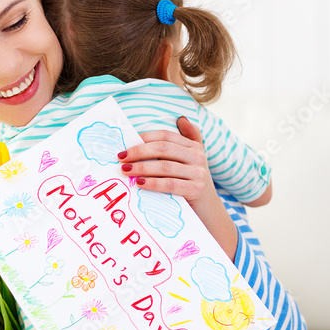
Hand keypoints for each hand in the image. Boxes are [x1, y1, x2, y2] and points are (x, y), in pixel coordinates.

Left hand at [118, 117, 238, 259]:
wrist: (209, 212)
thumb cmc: (192, 184)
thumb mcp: (192, 160)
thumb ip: (188, 139)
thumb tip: (181, 118)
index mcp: (194, 146)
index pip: (166, 136)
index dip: (145, 138)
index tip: (126, 144)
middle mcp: (197, 156)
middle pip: (163, 148)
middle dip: (139, 152)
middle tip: (121, 158)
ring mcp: (198, 173)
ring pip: (164, 166)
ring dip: (142, 167)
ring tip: (126, 171)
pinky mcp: (196, 190)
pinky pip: (170, 184)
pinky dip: (153, 183)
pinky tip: (140, 184)